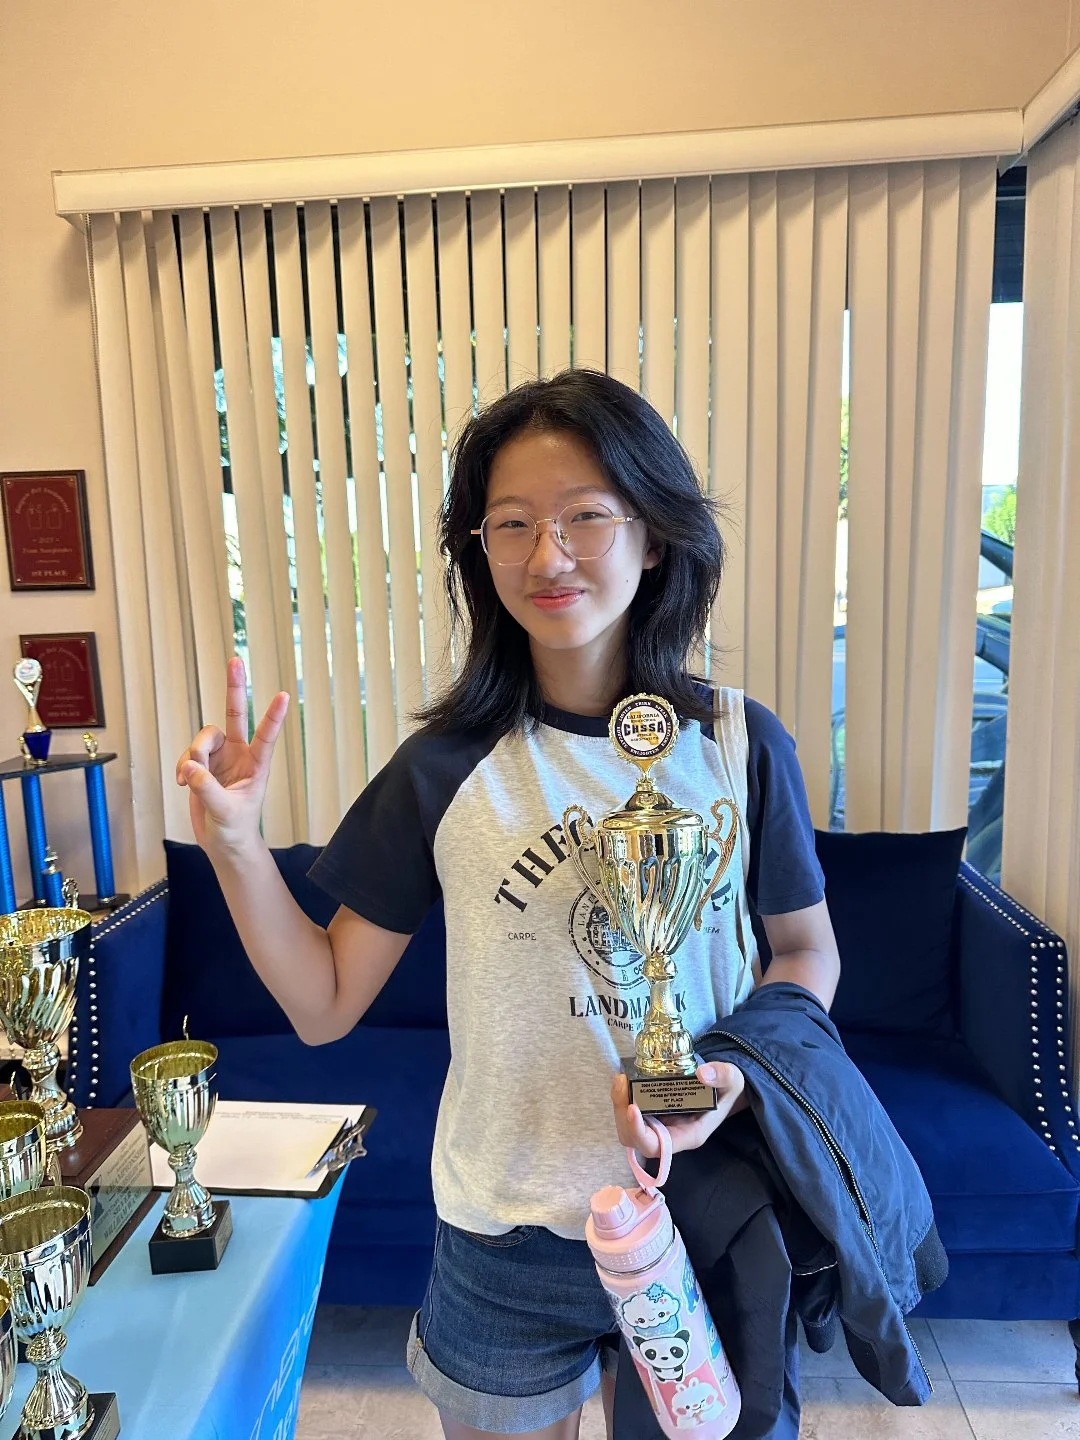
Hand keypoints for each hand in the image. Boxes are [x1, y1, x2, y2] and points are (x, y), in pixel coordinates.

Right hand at [175, 657, 288, 857]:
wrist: (223, 843)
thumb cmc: (235, 829)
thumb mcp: (225, 811)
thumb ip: (206, 788)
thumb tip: (190, 766)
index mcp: (257, 765)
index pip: (267, 736)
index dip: (273, 716)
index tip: (284, 696)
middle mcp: (240, 755)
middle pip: (235, 714)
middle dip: (234, 688)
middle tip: (235, 660)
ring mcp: (220, 758)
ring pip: (203, 738)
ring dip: (193, 754)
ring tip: (189, 777)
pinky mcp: (203, 765)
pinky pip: (188, 755)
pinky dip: (182, 766)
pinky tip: (183, 782)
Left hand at [610, 1063, 746, 1158]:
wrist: (724, 1087)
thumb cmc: (728, 1089)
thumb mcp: (734, 1080)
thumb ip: (723, 1076)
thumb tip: (702, 1073)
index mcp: (688, 1135)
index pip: (656, 1146)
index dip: (639, 1132)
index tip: (632, 1107)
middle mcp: (670, 1135)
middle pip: (635, 1139)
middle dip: (622, 1115)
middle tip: (622, 1083)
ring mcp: (659, 1124)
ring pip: (628, 1128)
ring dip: (618, 1105)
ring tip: (621, 1078)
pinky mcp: (652, 1112)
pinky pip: (629, 1113)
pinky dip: (622, 1098)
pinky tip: (624, 1078)